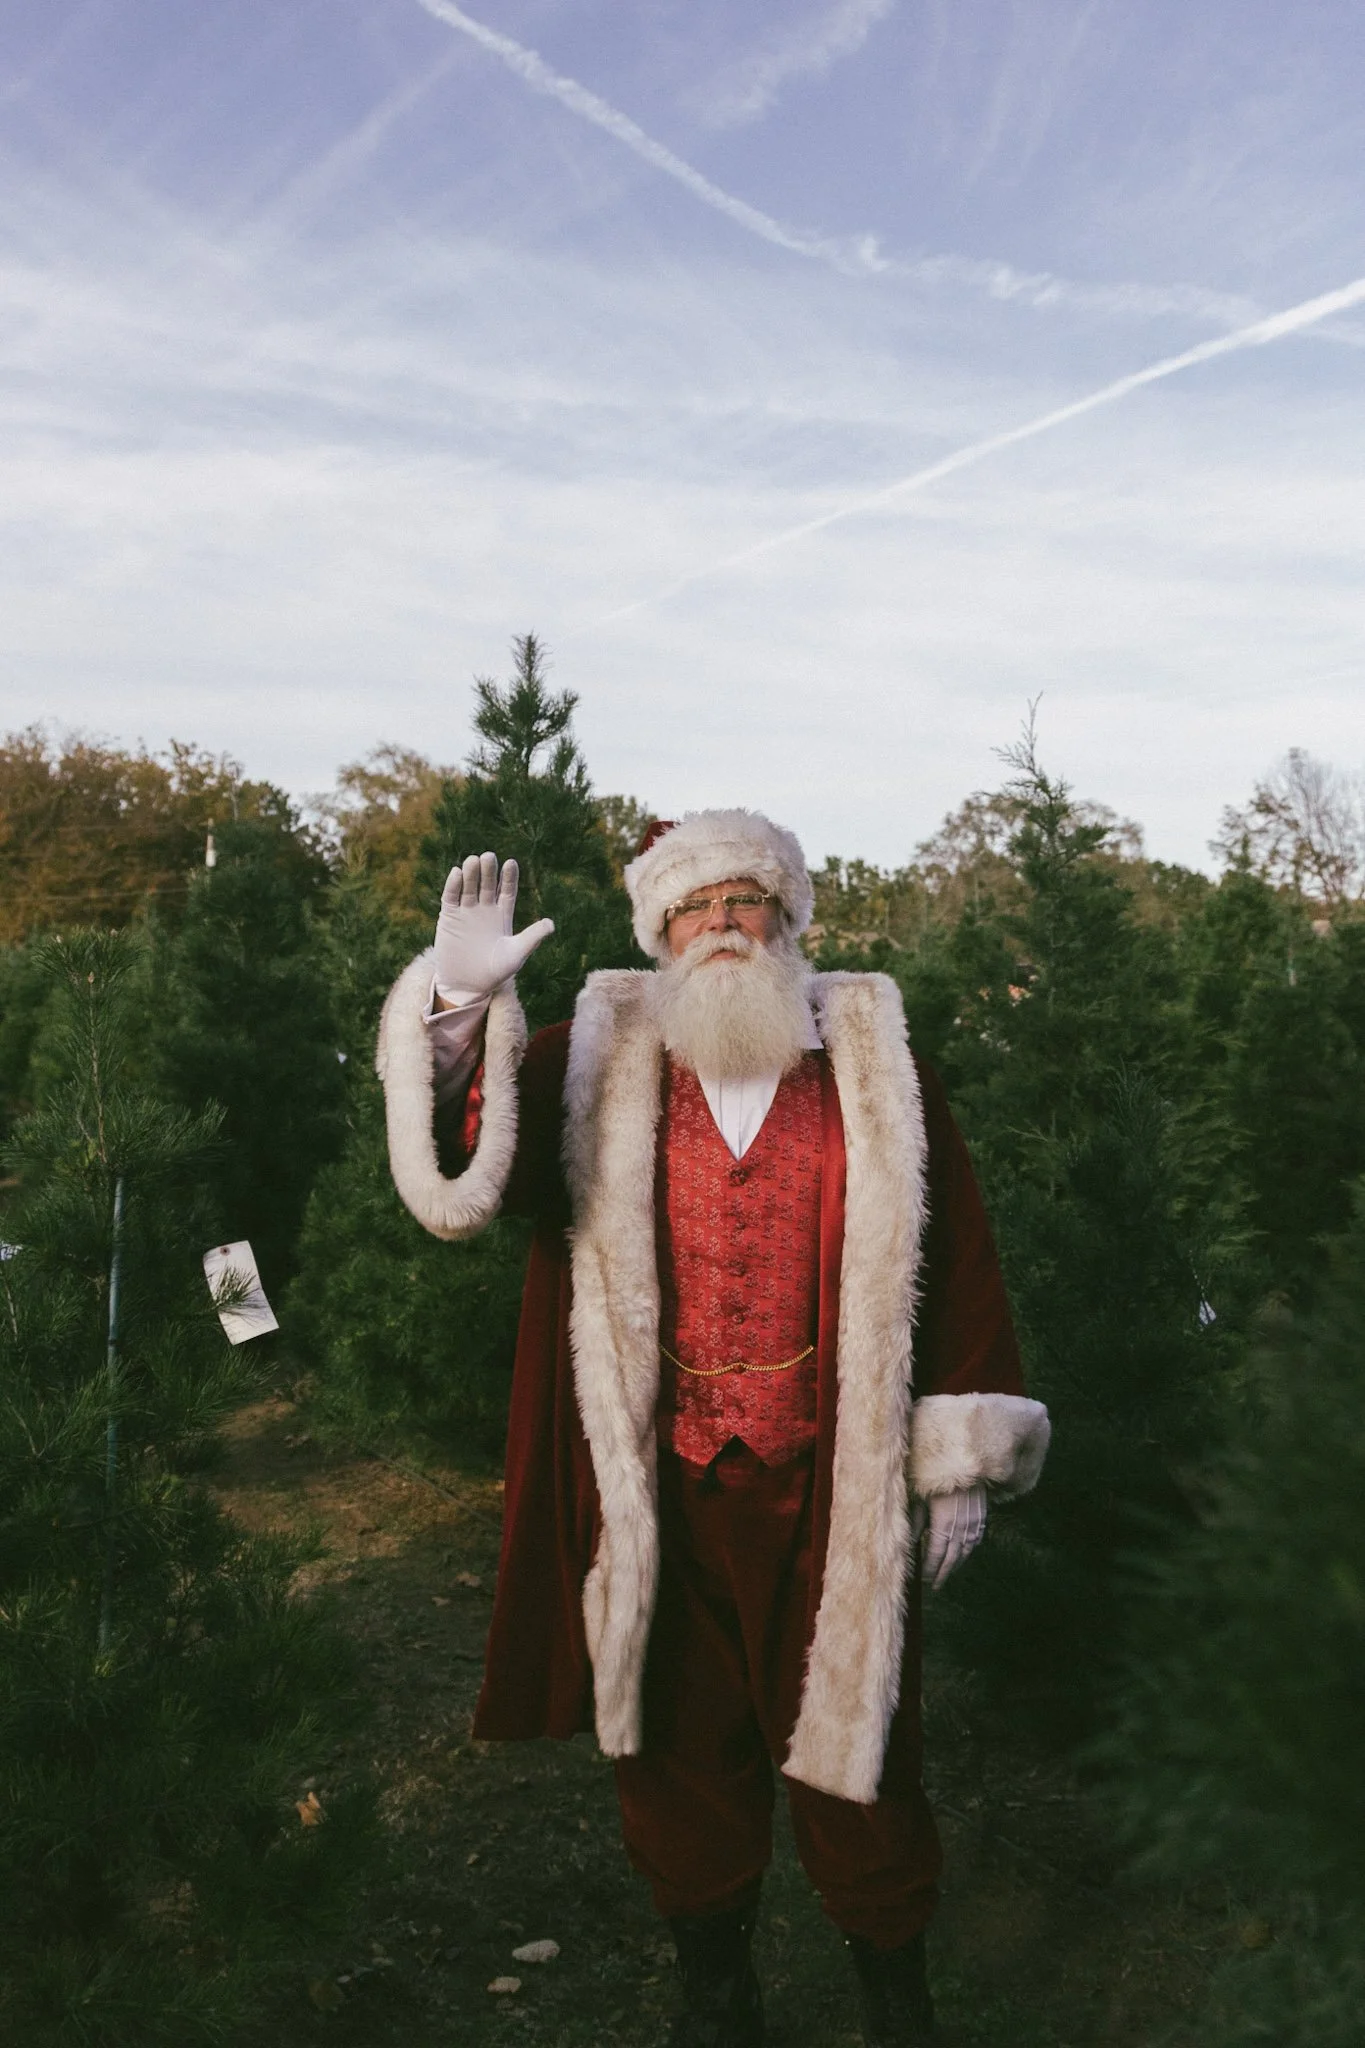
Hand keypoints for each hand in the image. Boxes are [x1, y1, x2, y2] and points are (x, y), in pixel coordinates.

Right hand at [433, 853, 553, 1001]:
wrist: (467, 986)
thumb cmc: (495, 972)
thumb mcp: (516, 954)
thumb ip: (532, 937)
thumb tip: (551, 924)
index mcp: (503, 914)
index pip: (507, 890)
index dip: (509, 877)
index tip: (511, 863)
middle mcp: (485, 909)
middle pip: (487, 884)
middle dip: (488, 870)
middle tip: (489, 856)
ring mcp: (466, 911)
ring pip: (469, 887)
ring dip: (470, 873)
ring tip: (473, 861)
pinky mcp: (448, 917)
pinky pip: (450, 897)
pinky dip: (453, 885)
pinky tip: (457, 873)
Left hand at [915, 1484, 986, 1589]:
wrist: (965, 1460)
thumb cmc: (936, 1475)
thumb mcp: (919, 1496)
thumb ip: (915, 1521)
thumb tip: (911, 1542)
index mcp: (944, 1524)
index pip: (936, 1554)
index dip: (930, 1569)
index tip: (924, 1578)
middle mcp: (961, 1527)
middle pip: (952, 1558)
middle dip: (943, 1573)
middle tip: (935, 1585)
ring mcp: (974, 1522)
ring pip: (966, 1551)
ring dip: (956, 1564)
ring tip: (947, 1573)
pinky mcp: (982, 1515)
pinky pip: (977, 1539)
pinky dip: (969, 1550)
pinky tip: (964, 1553)